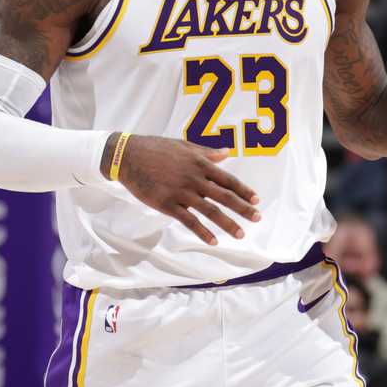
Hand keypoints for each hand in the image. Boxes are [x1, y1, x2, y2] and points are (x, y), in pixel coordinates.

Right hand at [105, 134, 260, 244]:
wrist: (129, 156)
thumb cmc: (157, 148)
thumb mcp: (184, 146)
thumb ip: (206, 152)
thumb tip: (227, 153)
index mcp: (200, 163)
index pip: (227, 179)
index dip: (243, 190)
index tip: (257, 200)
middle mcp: (194, 178)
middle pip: (224, 196)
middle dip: (243, 208)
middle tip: (257, 218)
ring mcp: (181, 192)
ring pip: (210, 210)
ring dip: (227, 223)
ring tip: (240, 234)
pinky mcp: (167, 204)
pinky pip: (189, 221)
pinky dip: (202, 232)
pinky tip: (213, 241)